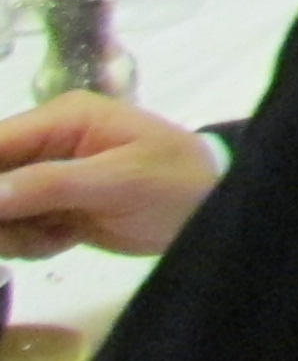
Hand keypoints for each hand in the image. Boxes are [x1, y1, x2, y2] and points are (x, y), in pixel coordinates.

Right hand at [0, 96, 217, 258]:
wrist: (212, 210)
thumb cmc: (176, 182)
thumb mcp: (119, 180)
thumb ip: (50, 184)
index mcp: (62, 118)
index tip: (0, 218)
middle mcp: (47, 141)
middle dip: (2, 217)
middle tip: (35, 233)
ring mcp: (48, 175)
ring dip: (17, 233)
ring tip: (57, 235)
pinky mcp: (53, 207)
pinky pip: (16, 229)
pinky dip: (33, 242)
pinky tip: (66, 238)